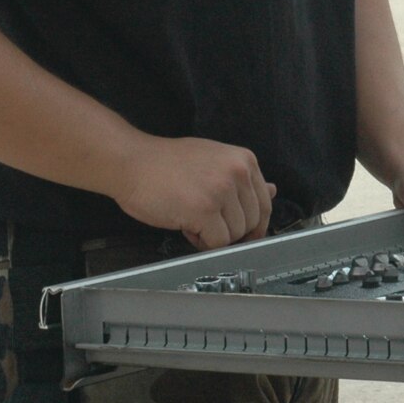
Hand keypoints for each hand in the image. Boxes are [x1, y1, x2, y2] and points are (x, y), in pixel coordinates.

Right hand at [108, 134, 273, 249]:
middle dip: (230, 230)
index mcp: (244, 160)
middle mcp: (237, 172)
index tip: (245, 235)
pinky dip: (201, 242)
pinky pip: (216, 243)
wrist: (131, 162)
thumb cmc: (166, 164)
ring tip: (191, 218)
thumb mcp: (213, 160)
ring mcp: (221, 191)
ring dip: (213, 235)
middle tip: (205, 222)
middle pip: (251, 222)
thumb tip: (272, 190)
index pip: (264, 203)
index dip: (254, 225)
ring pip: (234, 235)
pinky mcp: (204, 210)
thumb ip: (242, 179)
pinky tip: (185, 225)